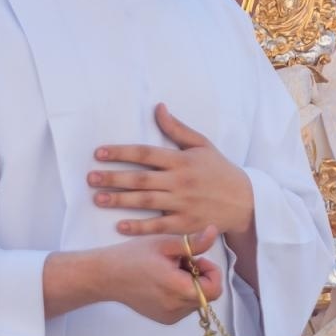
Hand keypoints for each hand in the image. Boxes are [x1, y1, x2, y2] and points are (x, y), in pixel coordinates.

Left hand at [89, 104, 253, 237]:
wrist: (245, 201)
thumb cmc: (220, 170)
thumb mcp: (202, 145)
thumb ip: (177, 128)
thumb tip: (157, 107)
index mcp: (182, 160)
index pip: (145, 153)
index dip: (121, 152)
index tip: (99, 153)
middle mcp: (180, 181)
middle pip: (141, 178)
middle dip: (113, 177)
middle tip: (90, 177)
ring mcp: (182, 204)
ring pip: (145, 202)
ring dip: (120, 200)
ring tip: (98, 198)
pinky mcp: (186, 224)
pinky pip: (158, 226)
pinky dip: (139, 227)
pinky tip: (120, 226)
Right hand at [97, 226, 224, 323]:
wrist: (106, 276)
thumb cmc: (135, 255)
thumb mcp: (165, 243)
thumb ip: (193, 242)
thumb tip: (215, 232)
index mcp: (179, 290)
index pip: (215, 288)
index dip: (211, 270)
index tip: (195, 258)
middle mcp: (176, 309)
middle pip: (207, 295)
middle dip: (200, 275)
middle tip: (180, 261)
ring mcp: (170, 317)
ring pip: (196, 300)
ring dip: (191, 284)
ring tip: (170, 270)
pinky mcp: (163, 319)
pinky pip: (184, 307)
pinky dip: (181, 293)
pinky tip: (164, 281)